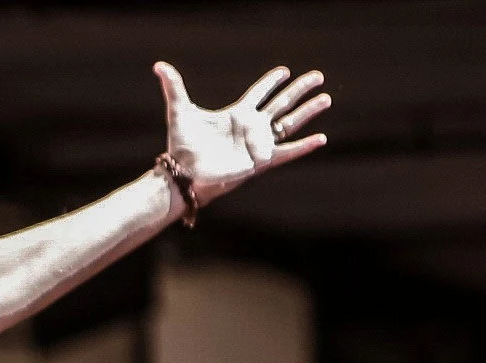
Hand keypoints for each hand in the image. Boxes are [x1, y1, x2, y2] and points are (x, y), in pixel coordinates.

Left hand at [154, 60, 330, 194]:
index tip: (284, 71)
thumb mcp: (179, 111)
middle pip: (281, 104)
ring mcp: (258, 144)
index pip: (259, 93)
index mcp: (236, 113)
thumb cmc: (182, 146)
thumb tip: (159, 66)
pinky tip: (321, 138)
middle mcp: (251, 127)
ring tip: (326, 99)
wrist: (184, 174)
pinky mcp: (260, 161)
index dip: (271, 81)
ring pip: (289, 124)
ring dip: (308, 111)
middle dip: (299, 90)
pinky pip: (287, 152)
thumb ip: (174, 87)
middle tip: (317, 77)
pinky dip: (304, 146)